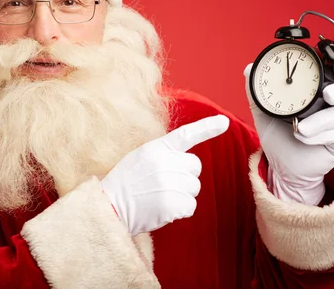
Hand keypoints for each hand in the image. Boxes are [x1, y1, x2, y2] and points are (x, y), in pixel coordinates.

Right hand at [100, 115, 228, 235]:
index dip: (207, 127)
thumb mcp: (139, 158)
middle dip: (186, 176)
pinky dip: (180, 211)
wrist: (110, 207)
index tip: (224, 122)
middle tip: (164, 185)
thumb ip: (162, 155)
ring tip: (159, 197)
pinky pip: (191, 206)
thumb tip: (186, 162)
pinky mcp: (173, 203)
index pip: (186, 134)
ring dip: (182, 195)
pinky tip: (162, 210)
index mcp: (156, 148)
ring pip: (194, 188)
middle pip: (195, 167)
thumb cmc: (124, 184)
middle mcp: (166, 163)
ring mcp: (170, 183)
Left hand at [244, 63, 333, 204]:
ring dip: (322, 120)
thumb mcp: (263, 111)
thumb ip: (257, 90)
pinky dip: (319, 135)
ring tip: (299, 127)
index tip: (333, 63)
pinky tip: (302, 136)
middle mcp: (332, 106)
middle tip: (328, 94)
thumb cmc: (278, 134)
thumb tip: (249, 68)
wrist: (281, 165)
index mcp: (318, 92)